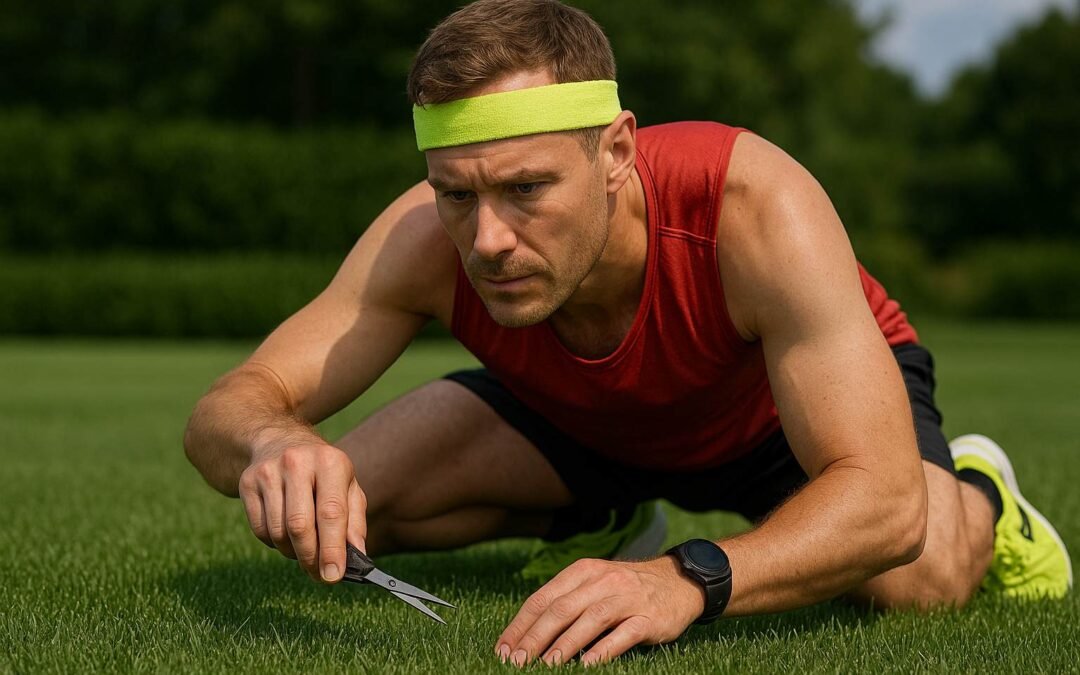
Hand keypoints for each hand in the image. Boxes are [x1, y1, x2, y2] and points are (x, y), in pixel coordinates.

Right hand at [238, 442, 366, 582]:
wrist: (279, 441)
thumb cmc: (323, 473)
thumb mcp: (348, 487)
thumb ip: (354, 522)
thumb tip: (356, 558)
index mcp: (330, 462)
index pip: (331, 513)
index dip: (332, 549)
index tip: (333, 576)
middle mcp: (297, 463)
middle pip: (300, 526)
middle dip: (310, 557)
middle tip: (319, 575)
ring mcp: (268, 472)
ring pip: (278, 532)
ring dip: (293, 552)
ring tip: (304, 549)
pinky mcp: (247, 483)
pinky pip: (260, 530)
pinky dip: (275, 543)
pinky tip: (285, 533)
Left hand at [495, 556, 705, 666]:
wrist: (679, 581)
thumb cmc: (628, 588)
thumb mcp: (595, 583)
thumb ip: (566, 600)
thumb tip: (528, 632)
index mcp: (583, 571)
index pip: (543, 599)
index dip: (521, 625)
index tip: (503, 649)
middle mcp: (602, 581)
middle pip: (560, 610)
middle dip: (534, 638)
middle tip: (517, 662)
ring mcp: (626, 598)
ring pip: (588, 620)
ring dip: (563, 645)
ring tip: (545, 665)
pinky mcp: (648, 617)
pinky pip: (622, 635)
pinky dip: (603, 650)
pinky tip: (587, 665)